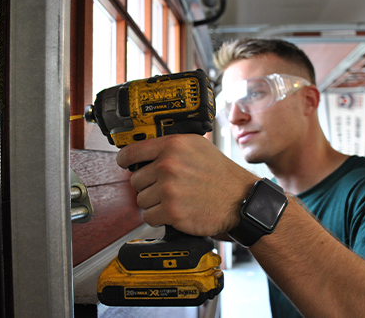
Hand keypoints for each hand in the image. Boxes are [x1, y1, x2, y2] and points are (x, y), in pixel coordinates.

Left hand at [116, 134, 258, 235]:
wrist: (239, 199)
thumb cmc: (220, 175)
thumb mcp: (197, 147)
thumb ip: (170, 147)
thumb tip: (144, 153)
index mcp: (173, 146)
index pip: (132, 151)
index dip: (125, 160)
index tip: (125, 164)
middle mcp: (168, 165)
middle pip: (136, 181)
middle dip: (148, 186)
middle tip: (168, 187)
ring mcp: (169, 189)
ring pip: (141, 200)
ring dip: (154, 203)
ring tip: (175, 199)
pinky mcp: (171, 211)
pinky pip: (149, 217)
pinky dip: (159, 217)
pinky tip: (176, 211)